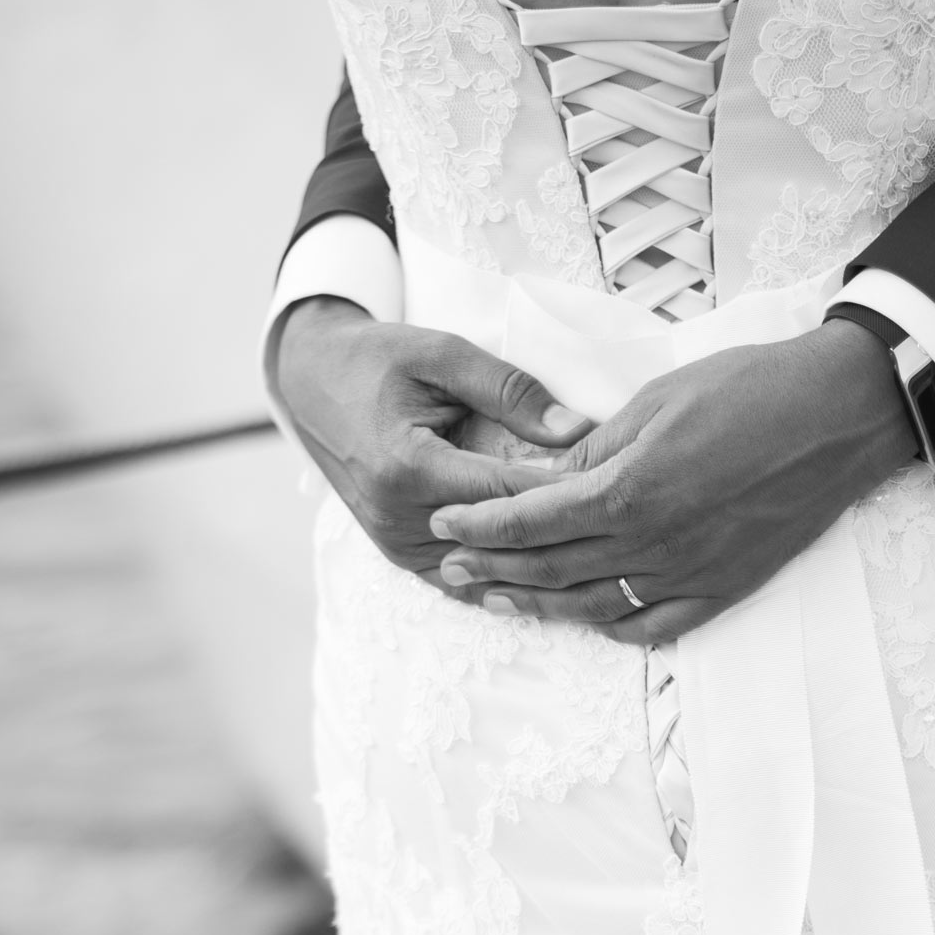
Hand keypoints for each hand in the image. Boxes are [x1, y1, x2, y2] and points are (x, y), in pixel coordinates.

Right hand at [271, 298, 591, 581]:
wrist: (311, 384)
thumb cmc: (377, 361)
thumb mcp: (441, 354)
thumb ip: (509, 390)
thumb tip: (576, 430)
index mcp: (408, 468)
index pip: (507, 494)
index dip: (565, 494)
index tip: (619, 490)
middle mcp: (398, 518)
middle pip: (500, 542)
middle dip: (559, 535)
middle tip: (623, 531)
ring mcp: (395, 545)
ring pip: (484, 573)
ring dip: (536, 566)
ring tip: (596, 559)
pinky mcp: (398, 556)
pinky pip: (461, 580)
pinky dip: (504, 576)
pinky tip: (549, 573)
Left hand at [426, 322, 919, 645]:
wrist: (841, 416)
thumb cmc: (751, 388)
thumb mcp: (658, 399)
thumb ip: (595, 449)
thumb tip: (544, 478)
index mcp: (630, 490)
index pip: (531, 520)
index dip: (480, 526)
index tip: (443, 523)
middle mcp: (653, 545)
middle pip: (551, 569)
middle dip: (491, 568)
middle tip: (449, 566)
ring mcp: (689, 575)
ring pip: (592, 605)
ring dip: (537, 604)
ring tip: (495, 598)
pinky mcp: (722, 589)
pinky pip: (651, 626)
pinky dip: (608, 624)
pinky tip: (582, 614)